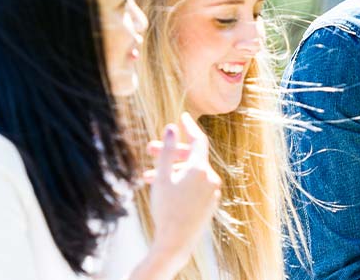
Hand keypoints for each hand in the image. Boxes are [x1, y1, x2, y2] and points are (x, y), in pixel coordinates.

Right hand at [143, 112, 220, 263]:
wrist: (176, 243)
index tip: (182, 116)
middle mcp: (211, 178)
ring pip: (191, 173)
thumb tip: (172, 128)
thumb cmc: (167, 210)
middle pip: (191, 158)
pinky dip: (180, 182)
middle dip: (170, 153)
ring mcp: (212, 192)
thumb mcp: (162, 177)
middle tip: (149, 149)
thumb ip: (168, 151)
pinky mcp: (209, 203)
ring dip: (171, 170)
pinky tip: (162, 188)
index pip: (198, 140)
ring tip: (147, 176)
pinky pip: (194, 186)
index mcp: (201, 169)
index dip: (189, 127)